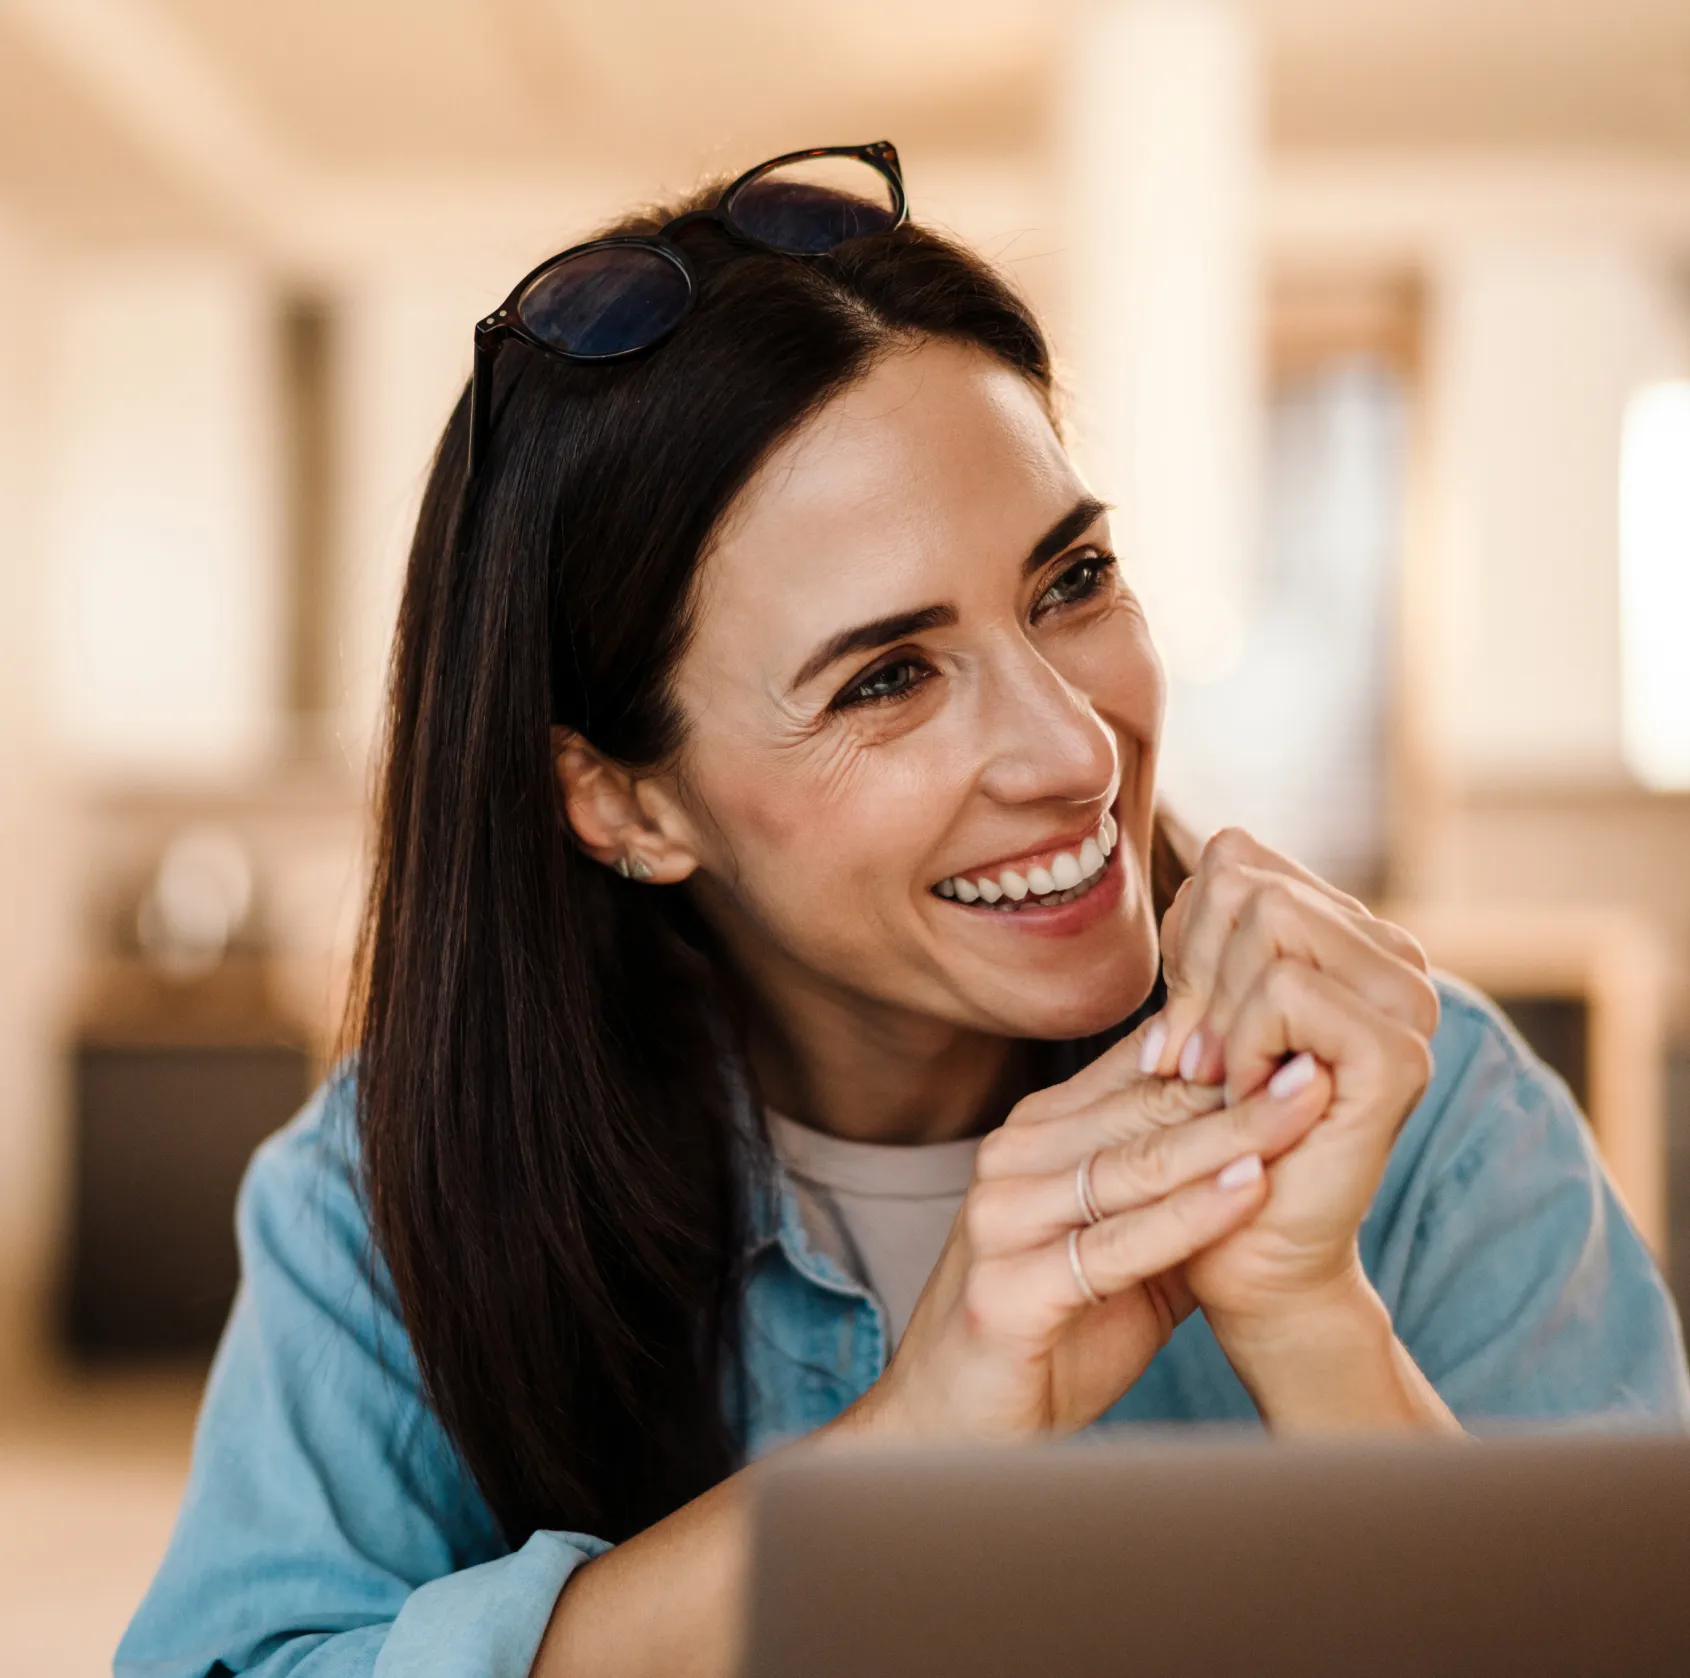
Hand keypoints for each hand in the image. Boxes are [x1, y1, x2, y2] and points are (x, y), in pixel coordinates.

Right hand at [853, 1015, 1328, 1442]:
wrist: (953, 1425)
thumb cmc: (1048, 1333)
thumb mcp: (1122, 1250)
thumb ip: (1173, 1192)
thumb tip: (1266, 1133)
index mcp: (1034, 1137)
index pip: (1138, 1077)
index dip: (1223, 1056)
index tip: (1302, 1036)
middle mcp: (1011, 1162)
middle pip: (1143, 1113)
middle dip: (1241, 1085)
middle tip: (1323, 1056)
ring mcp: (1002, 1220)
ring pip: (1135, 1167)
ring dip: (1229, 1135)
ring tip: (1305, 1105)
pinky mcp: (1008, 1287)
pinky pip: (1116, 1244)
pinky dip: (1191, 1216)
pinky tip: (1251, 1188)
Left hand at [1141, 828, 1438, 1338]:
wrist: (1242, 1253)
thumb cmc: (1209, 1137)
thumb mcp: (1199, 1014)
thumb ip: (1212, 934)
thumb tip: (1209, 847)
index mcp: (1350, 937)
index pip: (1239, 856)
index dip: (1186, 933)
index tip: (1182, 1020)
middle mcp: (1393, 958)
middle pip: (1246, 876)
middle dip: (1192, 969)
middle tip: (1189, 1059)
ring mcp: (1408, 1004)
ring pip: (1266, 916)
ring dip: (1213, 1009)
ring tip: (1218, 1080)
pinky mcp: (1399, 1055)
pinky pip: (1285, 984)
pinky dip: (1239, 1041)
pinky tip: (1244, 1097)